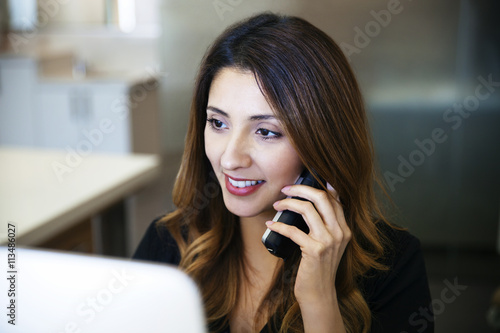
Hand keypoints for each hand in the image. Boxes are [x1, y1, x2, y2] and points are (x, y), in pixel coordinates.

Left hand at [265, 183, 350, 306]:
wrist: (319, 294)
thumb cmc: (318, 268)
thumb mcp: (327, 244)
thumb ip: (323, 226)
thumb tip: (307, 205)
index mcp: (344, 229)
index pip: (334, 198)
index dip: (317, 186)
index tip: (301, 182)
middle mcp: (339, 232)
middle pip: (321, 197)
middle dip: (301, 188)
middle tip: (285, 188)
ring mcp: (328, 241)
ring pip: (307, 209)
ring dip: (288, 203)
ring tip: (277, 205)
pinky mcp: (314, 250)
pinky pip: (293, 230)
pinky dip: (278, 226)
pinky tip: (270, 225)